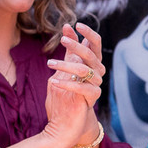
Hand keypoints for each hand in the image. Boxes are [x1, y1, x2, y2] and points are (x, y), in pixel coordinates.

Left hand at [45, 23, 103, 146]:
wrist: (65, 123)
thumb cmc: (63, 95)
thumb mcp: (63, 68)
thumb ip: (67, 50)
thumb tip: (67, 26)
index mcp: (91, 63)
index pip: (95, 43)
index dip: (86, 33)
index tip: (73, 25)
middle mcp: (97, 72)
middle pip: (91, 54)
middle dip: (76, 45)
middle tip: (61, 40)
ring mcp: (97, 84)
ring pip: (84, 69)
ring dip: (66, 65)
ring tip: (49, 64)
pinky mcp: (93, 97)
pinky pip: (82, 87)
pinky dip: (67, 83)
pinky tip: (54, 81)